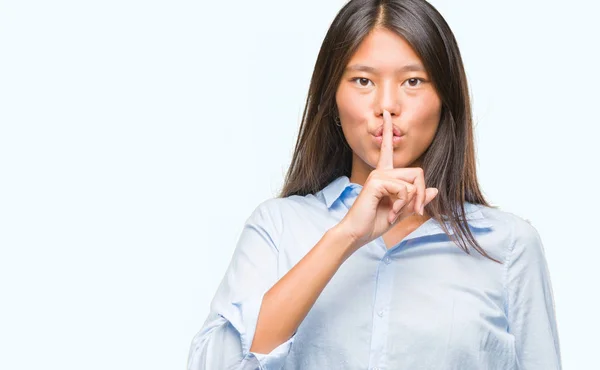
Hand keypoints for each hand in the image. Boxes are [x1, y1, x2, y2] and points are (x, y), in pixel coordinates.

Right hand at [337, 110, 438, 248]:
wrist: (357, 234)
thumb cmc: (374, 223)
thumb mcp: (401, 212)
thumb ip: (415, 200)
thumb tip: (434, 190)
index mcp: (384, 175)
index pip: (387, 149)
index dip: (388, 131)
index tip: (386, 114)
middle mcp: (381, 171)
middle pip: (417, 172)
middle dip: (420, 195)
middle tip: (415, 211)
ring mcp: (378, 175)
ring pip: (412, 183)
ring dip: (410, 202)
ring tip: (395, 213)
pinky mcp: (376, 182)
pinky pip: (404, 190)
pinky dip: (402, 204)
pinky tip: (391, 213)